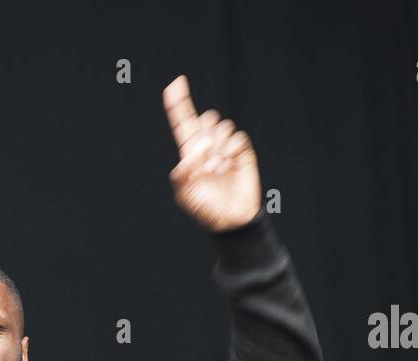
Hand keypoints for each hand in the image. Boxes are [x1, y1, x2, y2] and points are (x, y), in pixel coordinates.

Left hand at [163, 74, 260, 231]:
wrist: (229, 218)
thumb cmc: (204, 207)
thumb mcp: (184, 193)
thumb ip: (181, 172)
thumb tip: (193, 151)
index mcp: (190, 152)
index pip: (183, 122)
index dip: (178, 103)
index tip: (175, 83)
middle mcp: (208, 145)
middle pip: (205, 118)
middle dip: (203, 136)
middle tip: (203, 163)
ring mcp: (226, 147)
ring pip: (221, 126)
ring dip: (217, 147)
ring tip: (216, 169)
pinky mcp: (242, 151)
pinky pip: (236, 137)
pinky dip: (230, 151)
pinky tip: (228, 166)